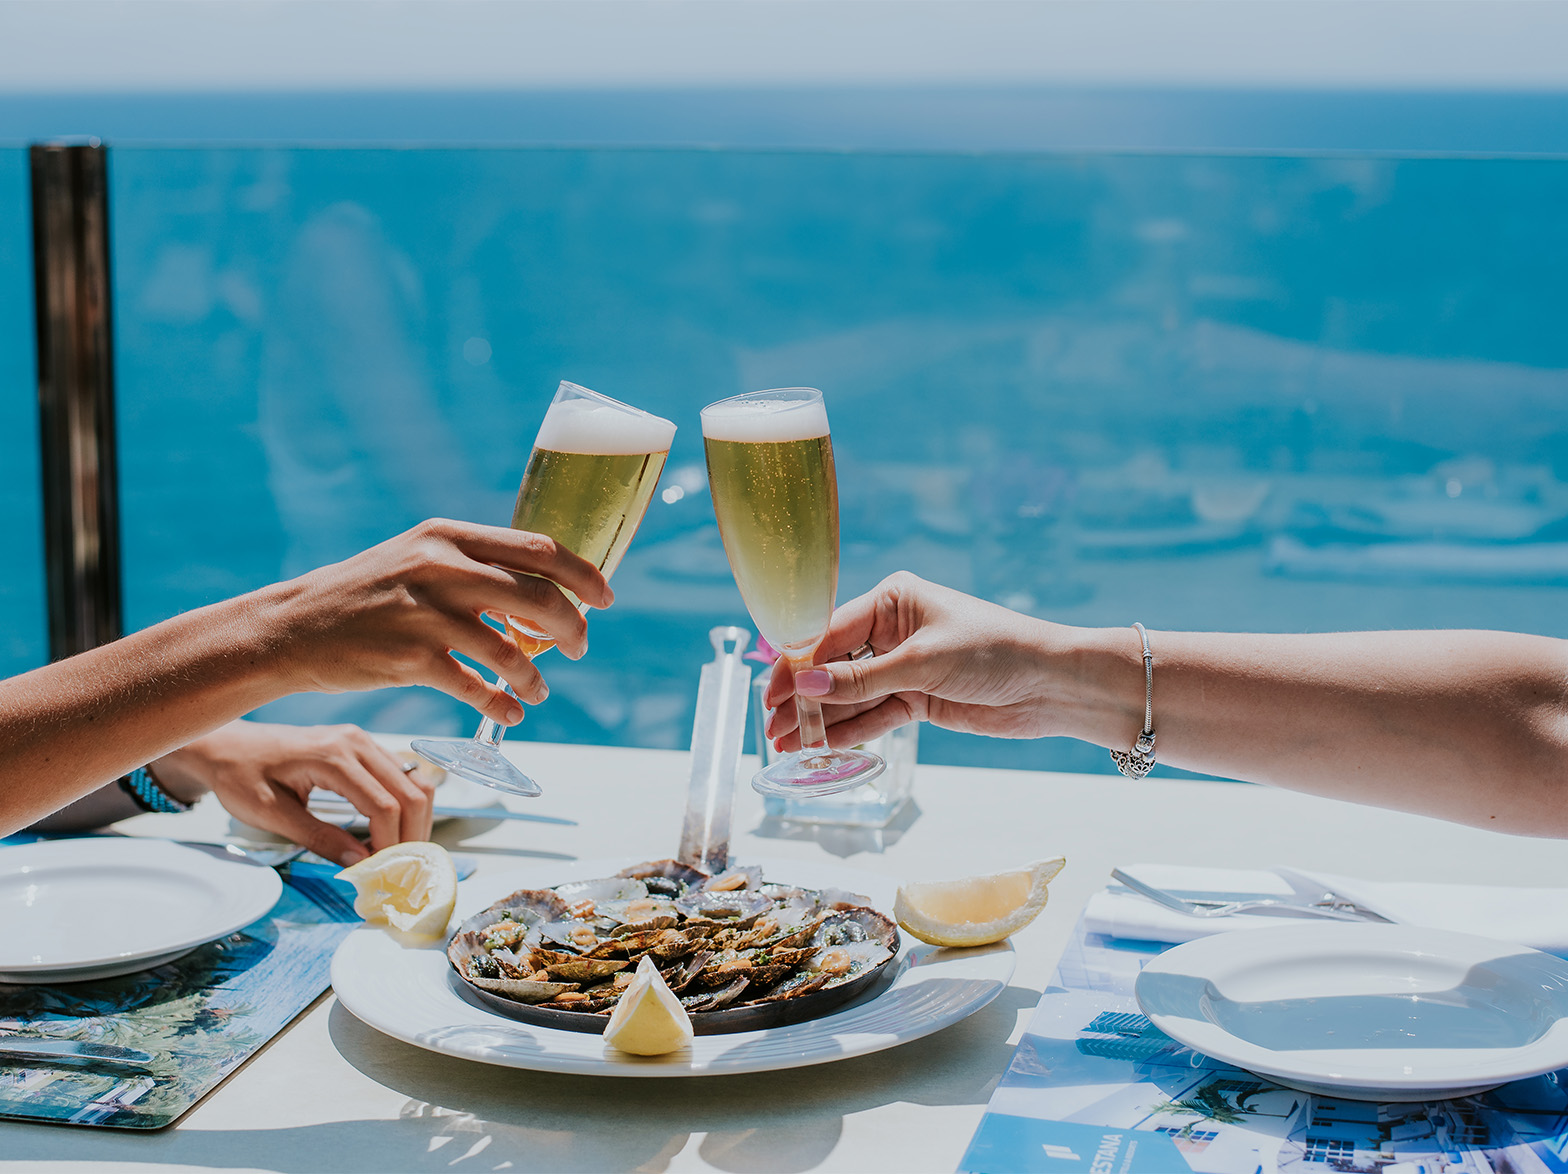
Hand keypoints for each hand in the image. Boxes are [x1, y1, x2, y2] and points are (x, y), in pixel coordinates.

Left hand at [152, 720, 439, 864]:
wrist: (226, 745)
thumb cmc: (240, 776)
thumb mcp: (271, 814)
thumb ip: (319, 838)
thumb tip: (361, 862)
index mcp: (333, 756)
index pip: (384, 806)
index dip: (390, 844)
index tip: (383, 874)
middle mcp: (357, 742)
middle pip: (411, 792)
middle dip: (412, 835)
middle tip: (401, 869)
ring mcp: (363, 741)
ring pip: (415, 782)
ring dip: (416, 820)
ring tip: (400, 852)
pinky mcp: (363, 746)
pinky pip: (402, 775)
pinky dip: (407, 805)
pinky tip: (393, 829)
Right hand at [262, 519, 611, 728]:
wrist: (294, 627)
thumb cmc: (366, 595)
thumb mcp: (418, 559)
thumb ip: (475, 568)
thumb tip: (542, 594)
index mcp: (448, 536)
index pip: (540, 549)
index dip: (584, 575)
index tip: (605, 598)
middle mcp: (440, 567)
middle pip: (539, 596)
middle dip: (572, 627)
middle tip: (579, 647)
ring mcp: (424, 614)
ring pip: (511, 649)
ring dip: (535, 676)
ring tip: (538, 690)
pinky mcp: (410, 659)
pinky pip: (477, 686)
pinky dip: (503, 703)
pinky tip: (512, 711)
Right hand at [764, 573, 1068, 750]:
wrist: (1053, 684)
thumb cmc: (996, 651)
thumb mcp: (923, 663)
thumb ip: (862, 681)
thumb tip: (807, 687)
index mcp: (891, 601)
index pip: (828, 632)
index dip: (797, 664)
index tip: (771, 692)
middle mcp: (892, 631)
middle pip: (833, 666)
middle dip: (803, 697)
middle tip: (771, 726)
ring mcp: (904, 667)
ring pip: (850, 696)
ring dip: (821, 720)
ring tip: (785, 745)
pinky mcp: (918, 699)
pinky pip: (873, 716)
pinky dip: (849, 732)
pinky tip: (821, 748)